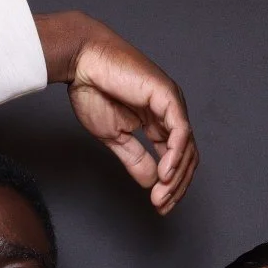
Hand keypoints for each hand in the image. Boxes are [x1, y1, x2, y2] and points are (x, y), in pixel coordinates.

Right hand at [34, 12, 199, 214]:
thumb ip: (135, 158)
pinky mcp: (167, 96)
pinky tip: (165, 173)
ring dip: (176, 176)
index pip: (175, 159)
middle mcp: (170, 114)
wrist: (81, 62)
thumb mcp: (115, 136)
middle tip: (161, 205)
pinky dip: (175, 154)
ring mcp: (171, 104)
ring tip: (161, 194)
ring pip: (187, 147)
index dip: (171, 185)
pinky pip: (180, 131)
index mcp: (158, 122)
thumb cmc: (93, 89)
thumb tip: (152, 182)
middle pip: (187, 157)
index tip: (159, 206)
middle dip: (176, 186)